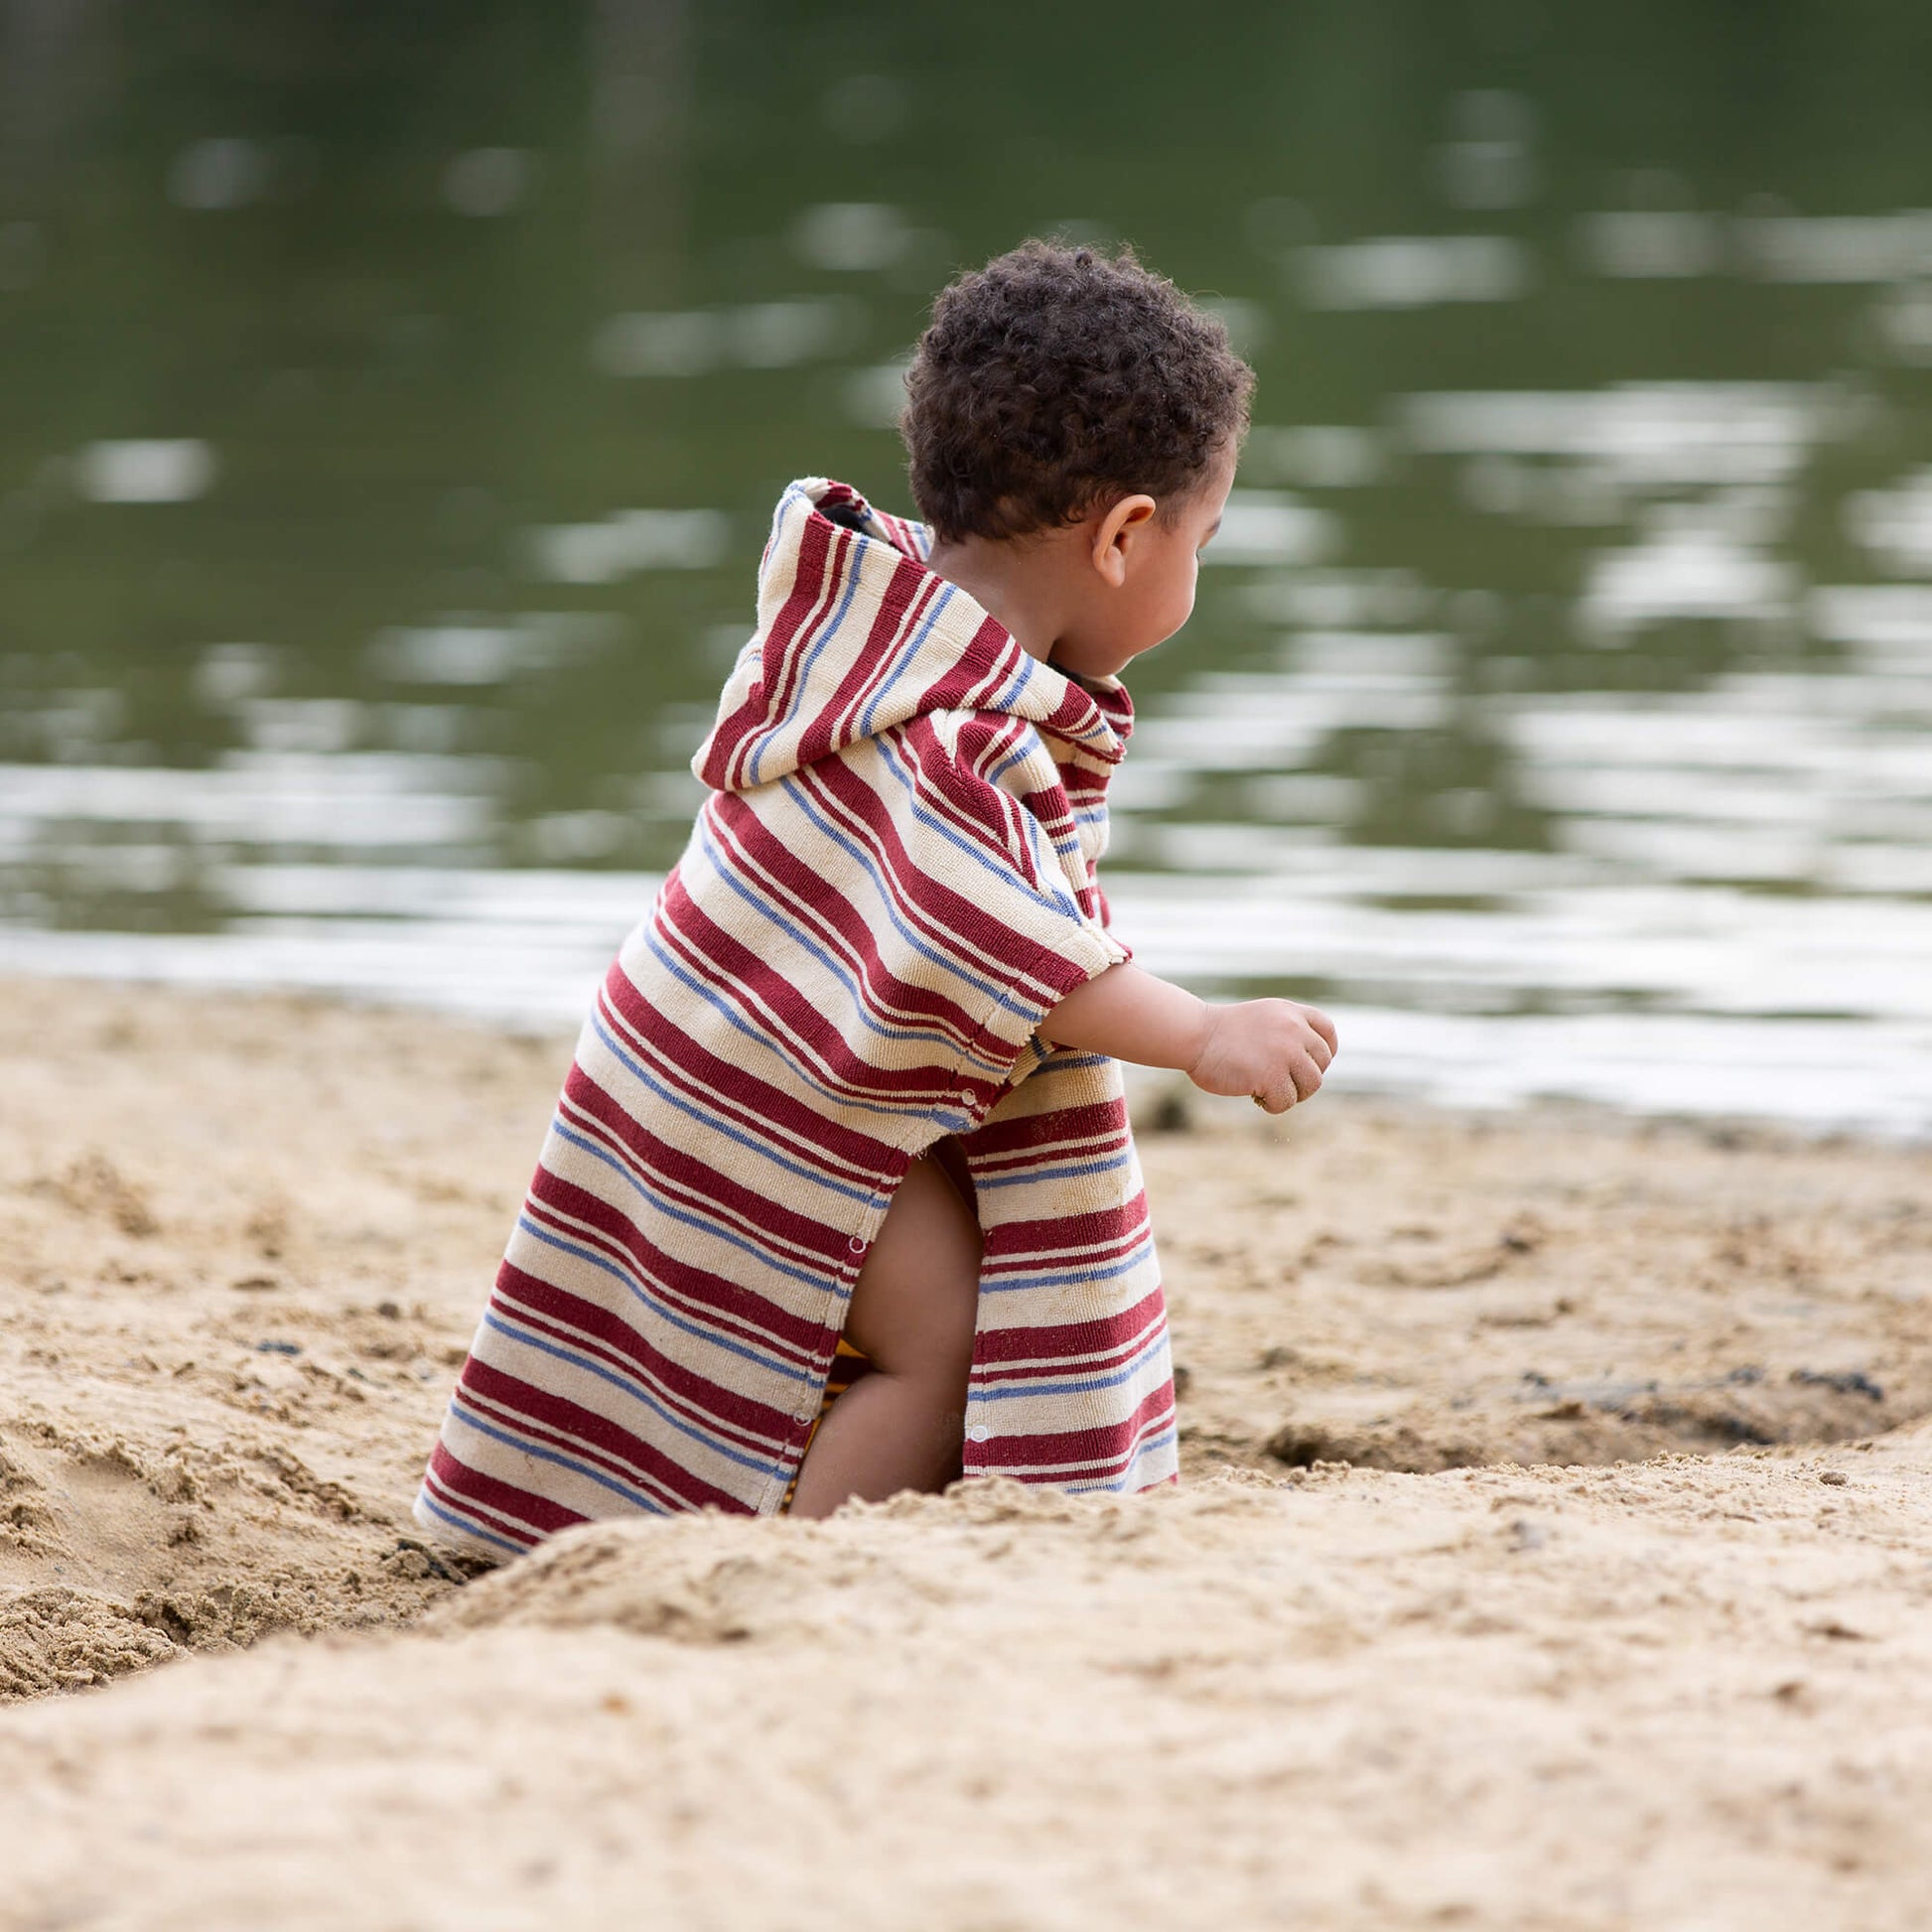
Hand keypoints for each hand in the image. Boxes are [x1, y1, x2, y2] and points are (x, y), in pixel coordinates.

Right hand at [1185, 999, 1337, 1113]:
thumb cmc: (1221, 1033)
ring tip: (1267, 1091)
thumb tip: (1310, 1065)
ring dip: (1292, 1093)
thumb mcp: (1262, 1019)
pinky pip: (1287, 1101)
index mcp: (1291, 1012)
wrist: (1195, 1035)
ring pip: (1311, 1085)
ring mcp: (1284, 1052)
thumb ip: (1287, 1032)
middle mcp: (1293, 1029)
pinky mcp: (1271, 1076)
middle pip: (1322, 1063)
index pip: (1327, 1032)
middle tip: (1280, 1083)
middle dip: (1304, 1078)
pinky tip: (1255, 1096)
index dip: (1326, 1052)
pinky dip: (1273, 1105)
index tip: (1312, 1065)